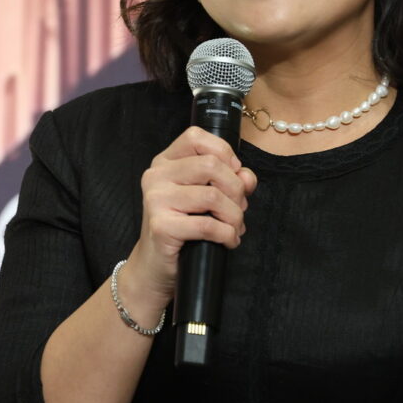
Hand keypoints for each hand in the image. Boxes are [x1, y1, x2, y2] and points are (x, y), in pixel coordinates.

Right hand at [121, 127, 256, 311]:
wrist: (155, 266)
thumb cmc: (183, 227)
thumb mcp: (205, 197)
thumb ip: (229, 180)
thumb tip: (247, 177)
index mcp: (165, 162)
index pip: (196, 137)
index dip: (224, 153)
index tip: (233, 174)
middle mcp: (156, 176)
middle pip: (211, 165)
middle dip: (236, 189)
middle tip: (238, 208)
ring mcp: (156, 200)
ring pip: (213, 196)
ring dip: (235, 216)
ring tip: (235, 228)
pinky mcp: (161, 226)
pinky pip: (208, 225)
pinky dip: (227, 235)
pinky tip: (228, 241)